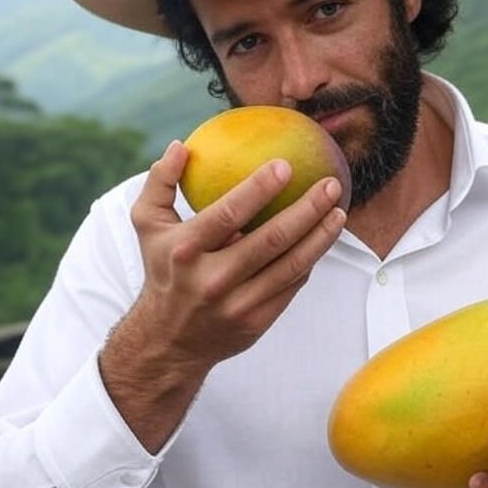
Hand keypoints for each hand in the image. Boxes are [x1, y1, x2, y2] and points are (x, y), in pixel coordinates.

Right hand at [99, 140, 345, 452]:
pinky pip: (292, 284)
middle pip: (272, 240)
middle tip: (330, 185)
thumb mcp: (147, 226)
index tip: (286, 165)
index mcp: (185, 250)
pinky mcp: (257, 321)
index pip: (229, 214)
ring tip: (339, 211)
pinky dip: (310, 259)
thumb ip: (160, 183)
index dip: (260, 188)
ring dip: (321, 236)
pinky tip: (324, 237)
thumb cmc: (163, 269)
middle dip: (307, 209)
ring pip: (291, 265)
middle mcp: (212, 279)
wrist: (167, 341)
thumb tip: (180, 146)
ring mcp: (237, 304)